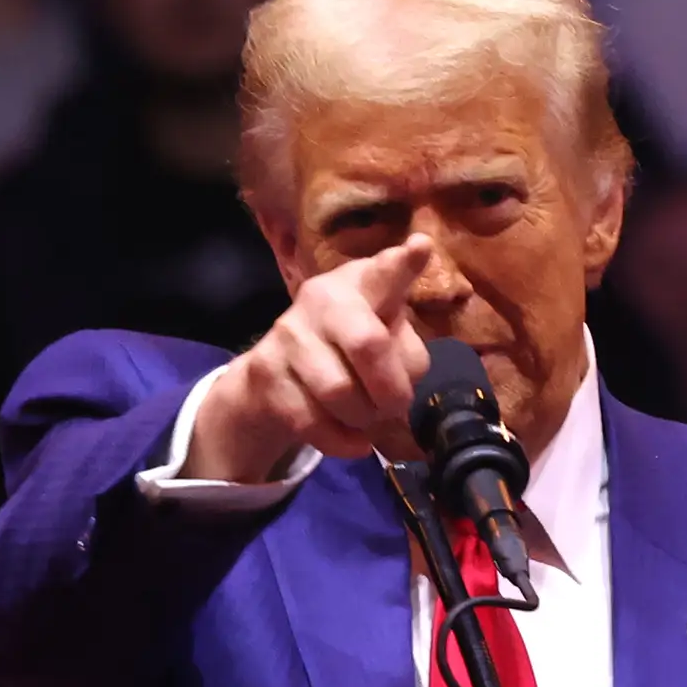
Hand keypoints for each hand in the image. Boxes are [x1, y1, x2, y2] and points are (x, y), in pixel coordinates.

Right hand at [186, 236, 433, 479]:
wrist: (272, 379)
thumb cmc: (345, 351)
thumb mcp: (381, 341)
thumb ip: (404, 353)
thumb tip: (402, 383)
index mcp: (359, 285)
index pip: (383, 274)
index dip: (401, 265)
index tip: (421, 247)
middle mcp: (321, 299)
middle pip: (368, 344)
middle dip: (391, 388)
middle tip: (395, 405)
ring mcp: (289, 334)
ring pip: (340, 392)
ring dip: (364, 418)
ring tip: (366, 416)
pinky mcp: (265, 373)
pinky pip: (313, 420)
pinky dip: (342, 440)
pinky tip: (352, 438)